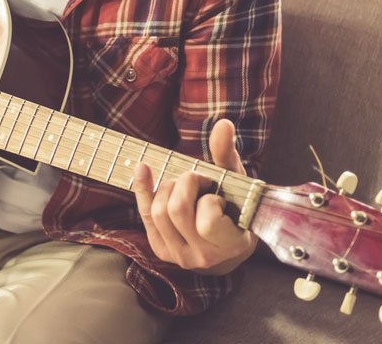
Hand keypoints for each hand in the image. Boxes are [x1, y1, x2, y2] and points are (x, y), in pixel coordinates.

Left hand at [131, 118, 258, 274]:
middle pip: (176, 210)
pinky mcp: (161, 250)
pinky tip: (143, 168)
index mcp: (232, 245)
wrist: (227, 241)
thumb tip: (223, 124)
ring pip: (158, 212)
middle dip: (186, 183)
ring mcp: (179, 256)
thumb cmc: (237, 207)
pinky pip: (145, 214)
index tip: (217, 194)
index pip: (207, 222)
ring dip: (169, 186)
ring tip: (185, 185)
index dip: (209, 200)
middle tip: (199, 180)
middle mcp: (204, 257)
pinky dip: (143, 187)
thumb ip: (228, 155)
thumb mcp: (238, 182)